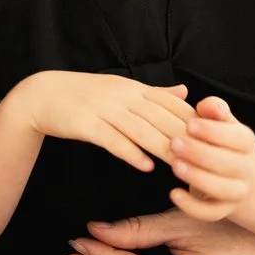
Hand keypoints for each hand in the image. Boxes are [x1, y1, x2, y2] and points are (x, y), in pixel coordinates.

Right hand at [17, 71, 194, 170]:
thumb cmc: (84, 95)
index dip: (192, 120)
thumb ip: (154, 92)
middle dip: (184, 137)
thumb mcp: (121, 88)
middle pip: (160, 117)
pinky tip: (145, 166)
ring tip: (181, 167)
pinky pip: (112, 139)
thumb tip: (186, 92)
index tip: (212, 140)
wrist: (42, 95)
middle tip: (205, 160)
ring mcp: (103, 108)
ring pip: (140, 129)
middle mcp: (121, 95)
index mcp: (132, 87)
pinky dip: (130, 152)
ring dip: (162, 148)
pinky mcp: (85, 123)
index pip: (170, 102)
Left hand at [169, 96, 254, 220]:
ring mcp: (238, 191)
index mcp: (246, 143)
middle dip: (200, 153)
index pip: (238, 138)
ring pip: (223, 190)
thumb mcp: (220, 122)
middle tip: (174, 143)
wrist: (235, 173)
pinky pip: (211, 213)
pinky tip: (173, 193)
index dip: (214, 132)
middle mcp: (247, 168)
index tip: (189, 124)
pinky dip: (193, 207)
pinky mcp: (224, 210)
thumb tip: (207, 105)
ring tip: (174, 165)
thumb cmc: (219, 140)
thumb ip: (215, 110)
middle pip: (230, 164)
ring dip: (197, 178)